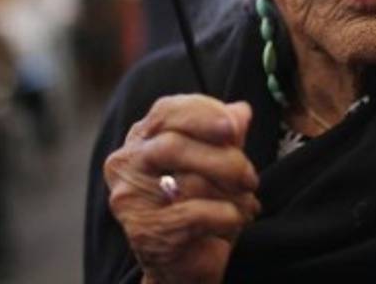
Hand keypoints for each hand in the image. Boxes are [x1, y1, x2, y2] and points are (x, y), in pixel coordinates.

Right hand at [104, 95, 259, 283]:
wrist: (185, 265)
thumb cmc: (201, 206)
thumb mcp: (216, 163)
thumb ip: (225, 135)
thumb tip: (241, 111)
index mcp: (140, 139)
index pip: (167, 111)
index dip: (203, 114)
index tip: (235, 127)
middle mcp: (126, 164)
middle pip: (174, 145)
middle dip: (223, 158)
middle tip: (250, 176)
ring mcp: (130, 199)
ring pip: (187, 181)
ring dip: (230, 191)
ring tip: (246, 201)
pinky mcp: (145, 231)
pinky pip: (196, 214)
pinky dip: (226, 215)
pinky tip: (235, 220)